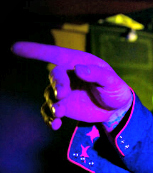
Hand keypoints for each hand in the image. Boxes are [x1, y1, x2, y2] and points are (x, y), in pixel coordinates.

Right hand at [12, 42, 132, 129]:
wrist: (117, 109)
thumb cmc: (115, 89)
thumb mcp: (112, 81)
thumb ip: (98, 75)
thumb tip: (79, 69)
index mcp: (79, 63)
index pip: (56, 54)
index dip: (36, 50)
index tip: (15, 47)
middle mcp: (68, 75)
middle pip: (55, 77)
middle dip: (56, 85)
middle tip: (62, 94)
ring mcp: (64, 91)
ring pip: (50, 95)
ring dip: (53, 104)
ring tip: (59, 113)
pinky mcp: (63, 106)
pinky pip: (50, 111)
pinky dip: (50, 118)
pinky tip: (55, 125)